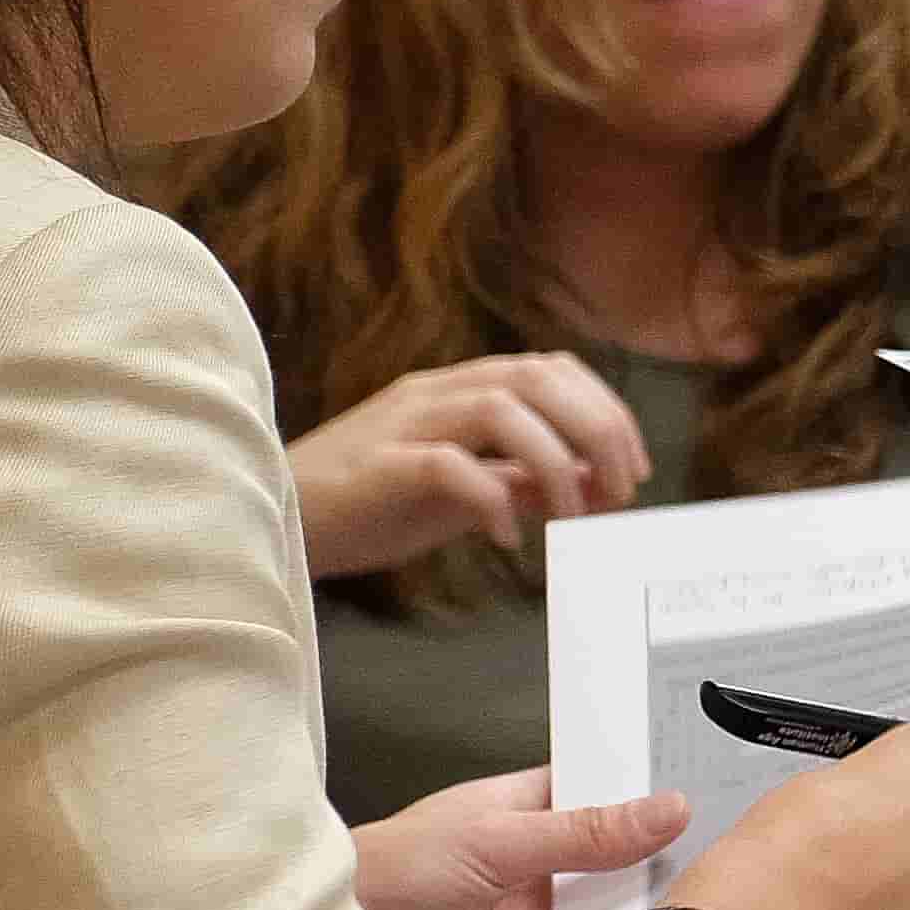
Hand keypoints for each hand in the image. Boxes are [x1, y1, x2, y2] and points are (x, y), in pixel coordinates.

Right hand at [288, 353, 651, 577]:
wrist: (276, 525)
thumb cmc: (371, 506)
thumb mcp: (464, 490)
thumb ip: (523, 480)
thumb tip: (594, 485)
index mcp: (457, 389)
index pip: (550, 368)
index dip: (604, 410)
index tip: (634, 467)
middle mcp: (434, 393)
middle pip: (537, 378)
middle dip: (596, 430)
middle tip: (621, 490)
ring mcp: (404, 424)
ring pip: (502, 410)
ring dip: (555, 464)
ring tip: (571, 519)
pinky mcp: (378, 465)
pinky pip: (448, 465)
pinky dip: (492, 499)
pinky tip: (508, 540)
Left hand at [351, 769, 691, 909]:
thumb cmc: (395, 873)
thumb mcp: (497, 838)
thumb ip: (586, 832)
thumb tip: (673, 807)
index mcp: (525, 816)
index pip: (601, 795)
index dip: (651, 792)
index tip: (721, 784)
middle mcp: (539, 874)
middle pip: (619, 867)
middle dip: (667, 864)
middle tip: (743, 854)